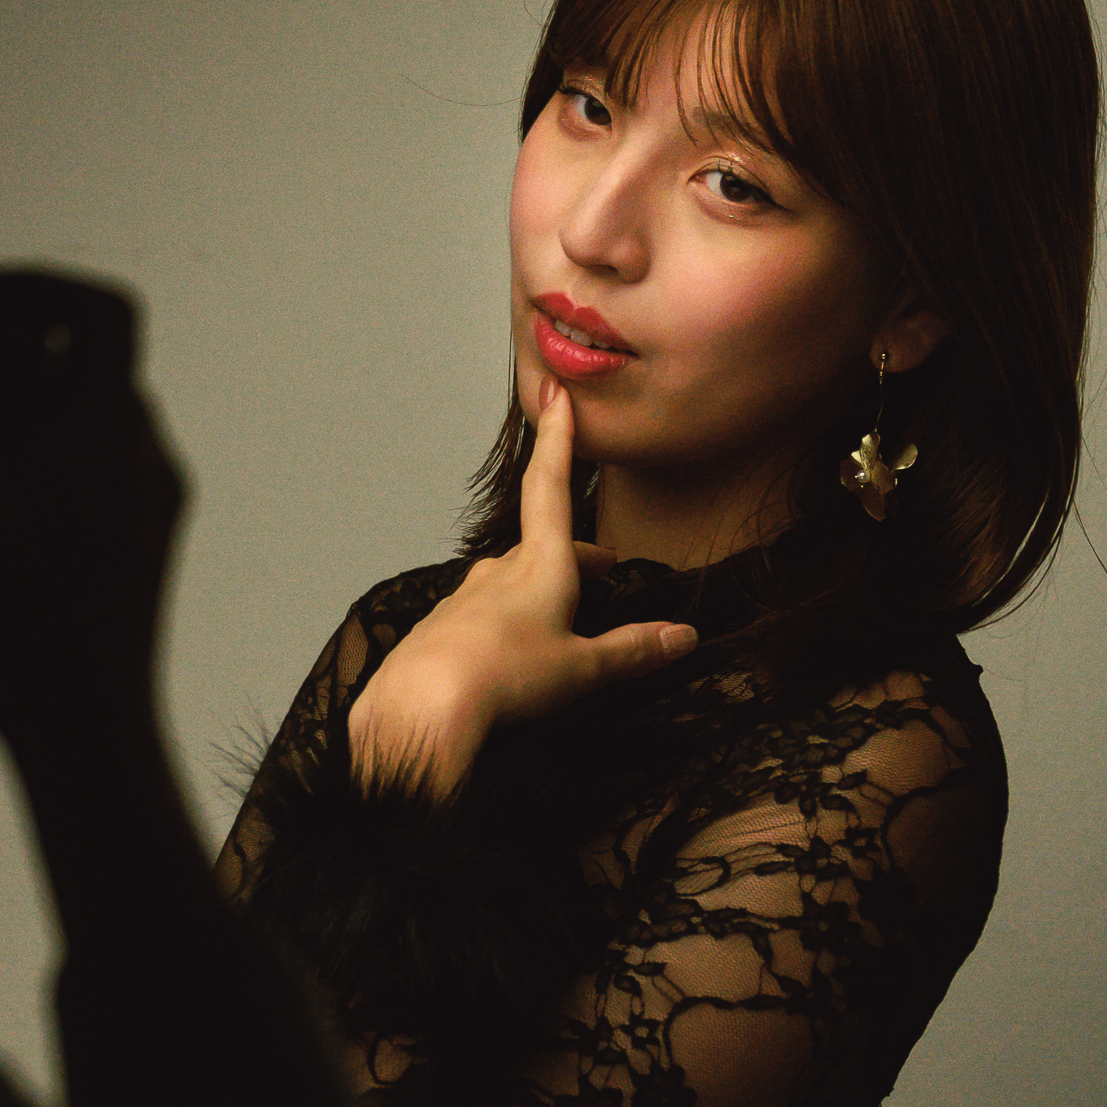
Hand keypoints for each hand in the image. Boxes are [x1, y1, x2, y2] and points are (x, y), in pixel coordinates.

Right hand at [0, 271, 185, 755]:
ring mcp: (154, 509)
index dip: (42, 286)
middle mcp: (149, 457)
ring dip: (29, 407)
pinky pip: (99, 478)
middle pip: (96, 365)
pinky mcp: (144, 553)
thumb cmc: (11, 608)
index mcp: (114, 425)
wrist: (85, 723)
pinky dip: (46, 461)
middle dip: (21, 346)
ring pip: (94, 425)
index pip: (107, 311)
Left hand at [348, 380, 696, 796]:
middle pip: (540, 545)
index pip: (552, 487)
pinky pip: (481, 614)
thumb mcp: (582, 667)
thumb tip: (684, 638)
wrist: (422, 708)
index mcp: (541, 565)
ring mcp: (466, 598)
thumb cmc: (506, 678)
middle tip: (602, 566)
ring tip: (560, 617)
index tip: (556, 398)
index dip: (558, 440)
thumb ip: (632, 651)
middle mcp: (500, 572)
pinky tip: (509, 651)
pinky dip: (505, 621)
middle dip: (574, 553)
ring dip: (539, 587)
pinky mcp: (443, 629)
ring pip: (509, 580)